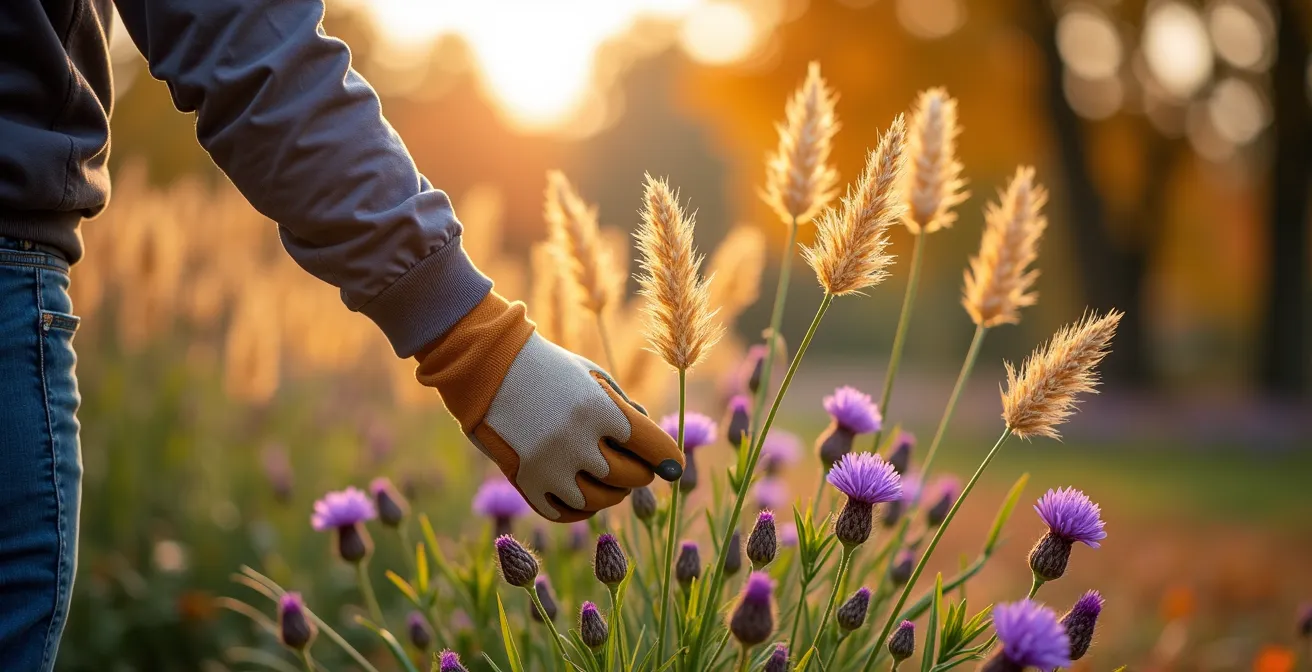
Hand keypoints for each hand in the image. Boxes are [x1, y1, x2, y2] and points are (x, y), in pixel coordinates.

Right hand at [417, 293, 682, 520]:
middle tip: (640, 470)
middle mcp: (578, 442)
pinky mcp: (527, 483)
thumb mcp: (592, 375)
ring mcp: (551, 466)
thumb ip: (625, 409)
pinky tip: (585, 494)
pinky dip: (582, 509)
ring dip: (614, 494)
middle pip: (631, 478)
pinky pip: (565, 512)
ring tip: (613, 483)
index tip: (675, 468)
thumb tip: (653, 448)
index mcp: (601, 409)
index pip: (652, 447)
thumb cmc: (547, 366)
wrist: (485, 367)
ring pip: (601, 501)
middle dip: (642, 475)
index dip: (670, 460)